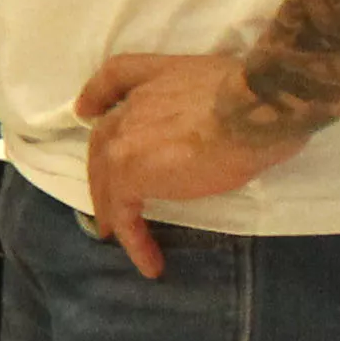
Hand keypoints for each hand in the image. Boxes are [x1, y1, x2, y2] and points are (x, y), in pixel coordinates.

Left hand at [73, 51, 318, 276]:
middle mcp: (130, 108)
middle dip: (106, 170)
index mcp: (152, 77)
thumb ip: (198, 96)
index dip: (98, 98)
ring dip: (113, 209)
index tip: (88, 111)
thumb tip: (213, 121)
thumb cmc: (251, 96)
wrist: (251, 112)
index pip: (114, 80)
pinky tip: (150, 264)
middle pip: (105, 141)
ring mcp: (124, 142)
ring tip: (120, 234)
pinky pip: (124, 214)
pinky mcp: (130, 176)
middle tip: (113, 197)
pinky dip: (134, 240)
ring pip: (108, 180)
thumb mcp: (220, 79)